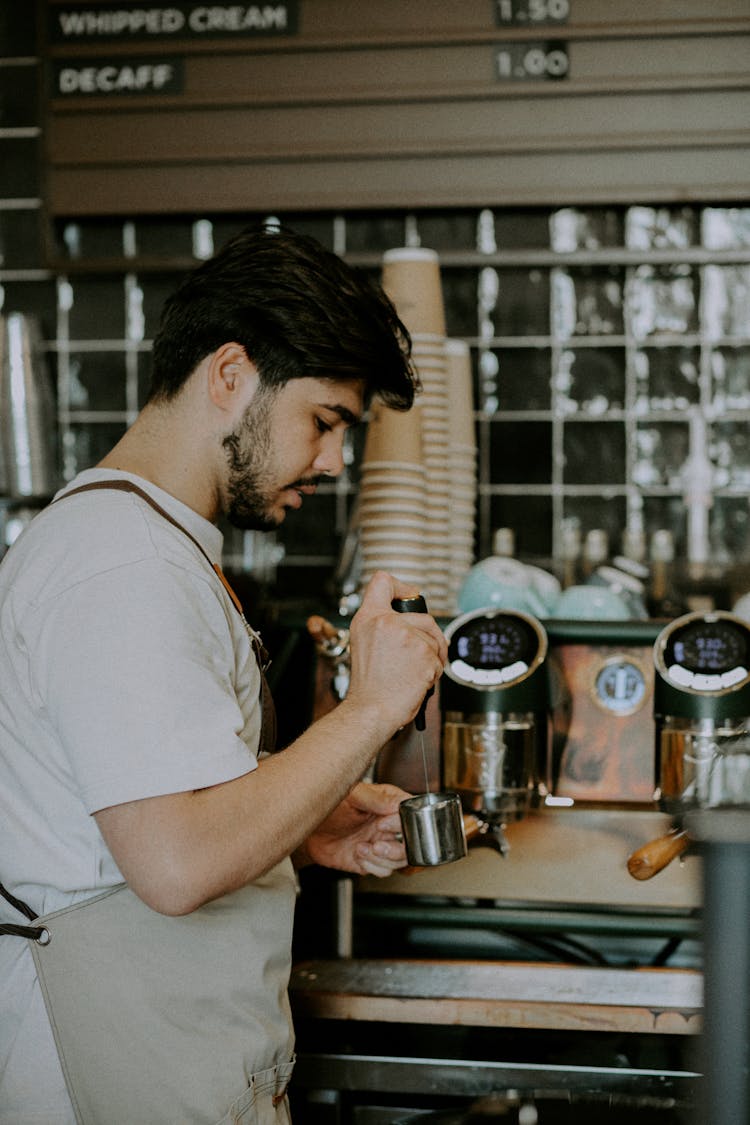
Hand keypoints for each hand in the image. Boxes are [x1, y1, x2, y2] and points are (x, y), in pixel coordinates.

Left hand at [298, 781, 409, 876]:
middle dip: (395, 849)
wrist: (309, 828)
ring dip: (381, 859)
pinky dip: (372, 866)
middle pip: (411, 843)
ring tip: (362, 848)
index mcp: (387, 804)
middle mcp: (387, 825)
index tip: (382, 824)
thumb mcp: (350, 795)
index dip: (400, 823)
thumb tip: (395, 804)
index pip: (410, 815)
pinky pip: (383, 870)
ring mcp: (380, 843)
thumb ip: (374, 798)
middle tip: (376, 844)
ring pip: (399, 861)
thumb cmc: (327, 806)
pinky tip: (358, 854)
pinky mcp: (370, 860)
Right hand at [345, 572, 447, 737]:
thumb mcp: (363, 642)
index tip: (408, 596)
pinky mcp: (425, 655)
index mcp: (368, 618)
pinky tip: (417, 679)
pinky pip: (439, 658)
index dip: (401, 586)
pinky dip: (434, 670)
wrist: (371, 710)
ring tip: (415, 670)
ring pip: (435, 638)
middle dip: (429, 634)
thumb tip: (407, 617)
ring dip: (433, 655)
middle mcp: (387, 623)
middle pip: (423, 615)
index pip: (383, 581)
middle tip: (421, 651)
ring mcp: (408, 638)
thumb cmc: (369, 684)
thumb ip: (381, 624)